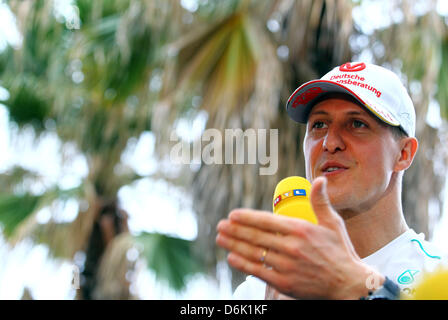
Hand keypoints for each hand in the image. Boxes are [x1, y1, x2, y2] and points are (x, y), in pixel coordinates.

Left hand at [216, 177, 384, 298]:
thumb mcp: (333, 224)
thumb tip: (320, 180)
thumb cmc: (341, 252)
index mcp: (301, 230)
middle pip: (256, 236)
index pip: (266, 221)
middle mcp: (291, 247)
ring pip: (254, 253)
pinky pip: (259, 271)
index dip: (246, 218)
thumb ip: (321, 202)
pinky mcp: (285, 283)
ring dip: (234, 245)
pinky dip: (243, 264)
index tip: (232, 214)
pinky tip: (231, 258)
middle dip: (234, 230)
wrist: (349, 285)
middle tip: (220, 225)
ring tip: (220, 238)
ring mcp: (287, 266)